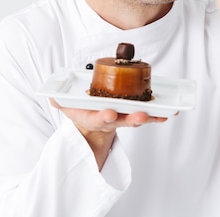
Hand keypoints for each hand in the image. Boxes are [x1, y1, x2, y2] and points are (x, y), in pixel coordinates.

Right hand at [50, 99, 166, 168]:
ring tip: (160, 114)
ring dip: (149, 117)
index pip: (99, 118)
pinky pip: (148, 115)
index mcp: (94, 117)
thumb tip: (51, 95)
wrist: (92, 123)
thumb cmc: (82, 110)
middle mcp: (111, 120)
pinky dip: (157, 115)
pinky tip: (168, 113)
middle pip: (123, 120)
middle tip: (141, 116)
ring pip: (137, 118)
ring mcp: (124, 118)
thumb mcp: (66, 105)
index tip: (110, 114)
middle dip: (132, 119)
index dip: (104, 116)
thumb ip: (58, 99)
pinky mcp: (134, 114)